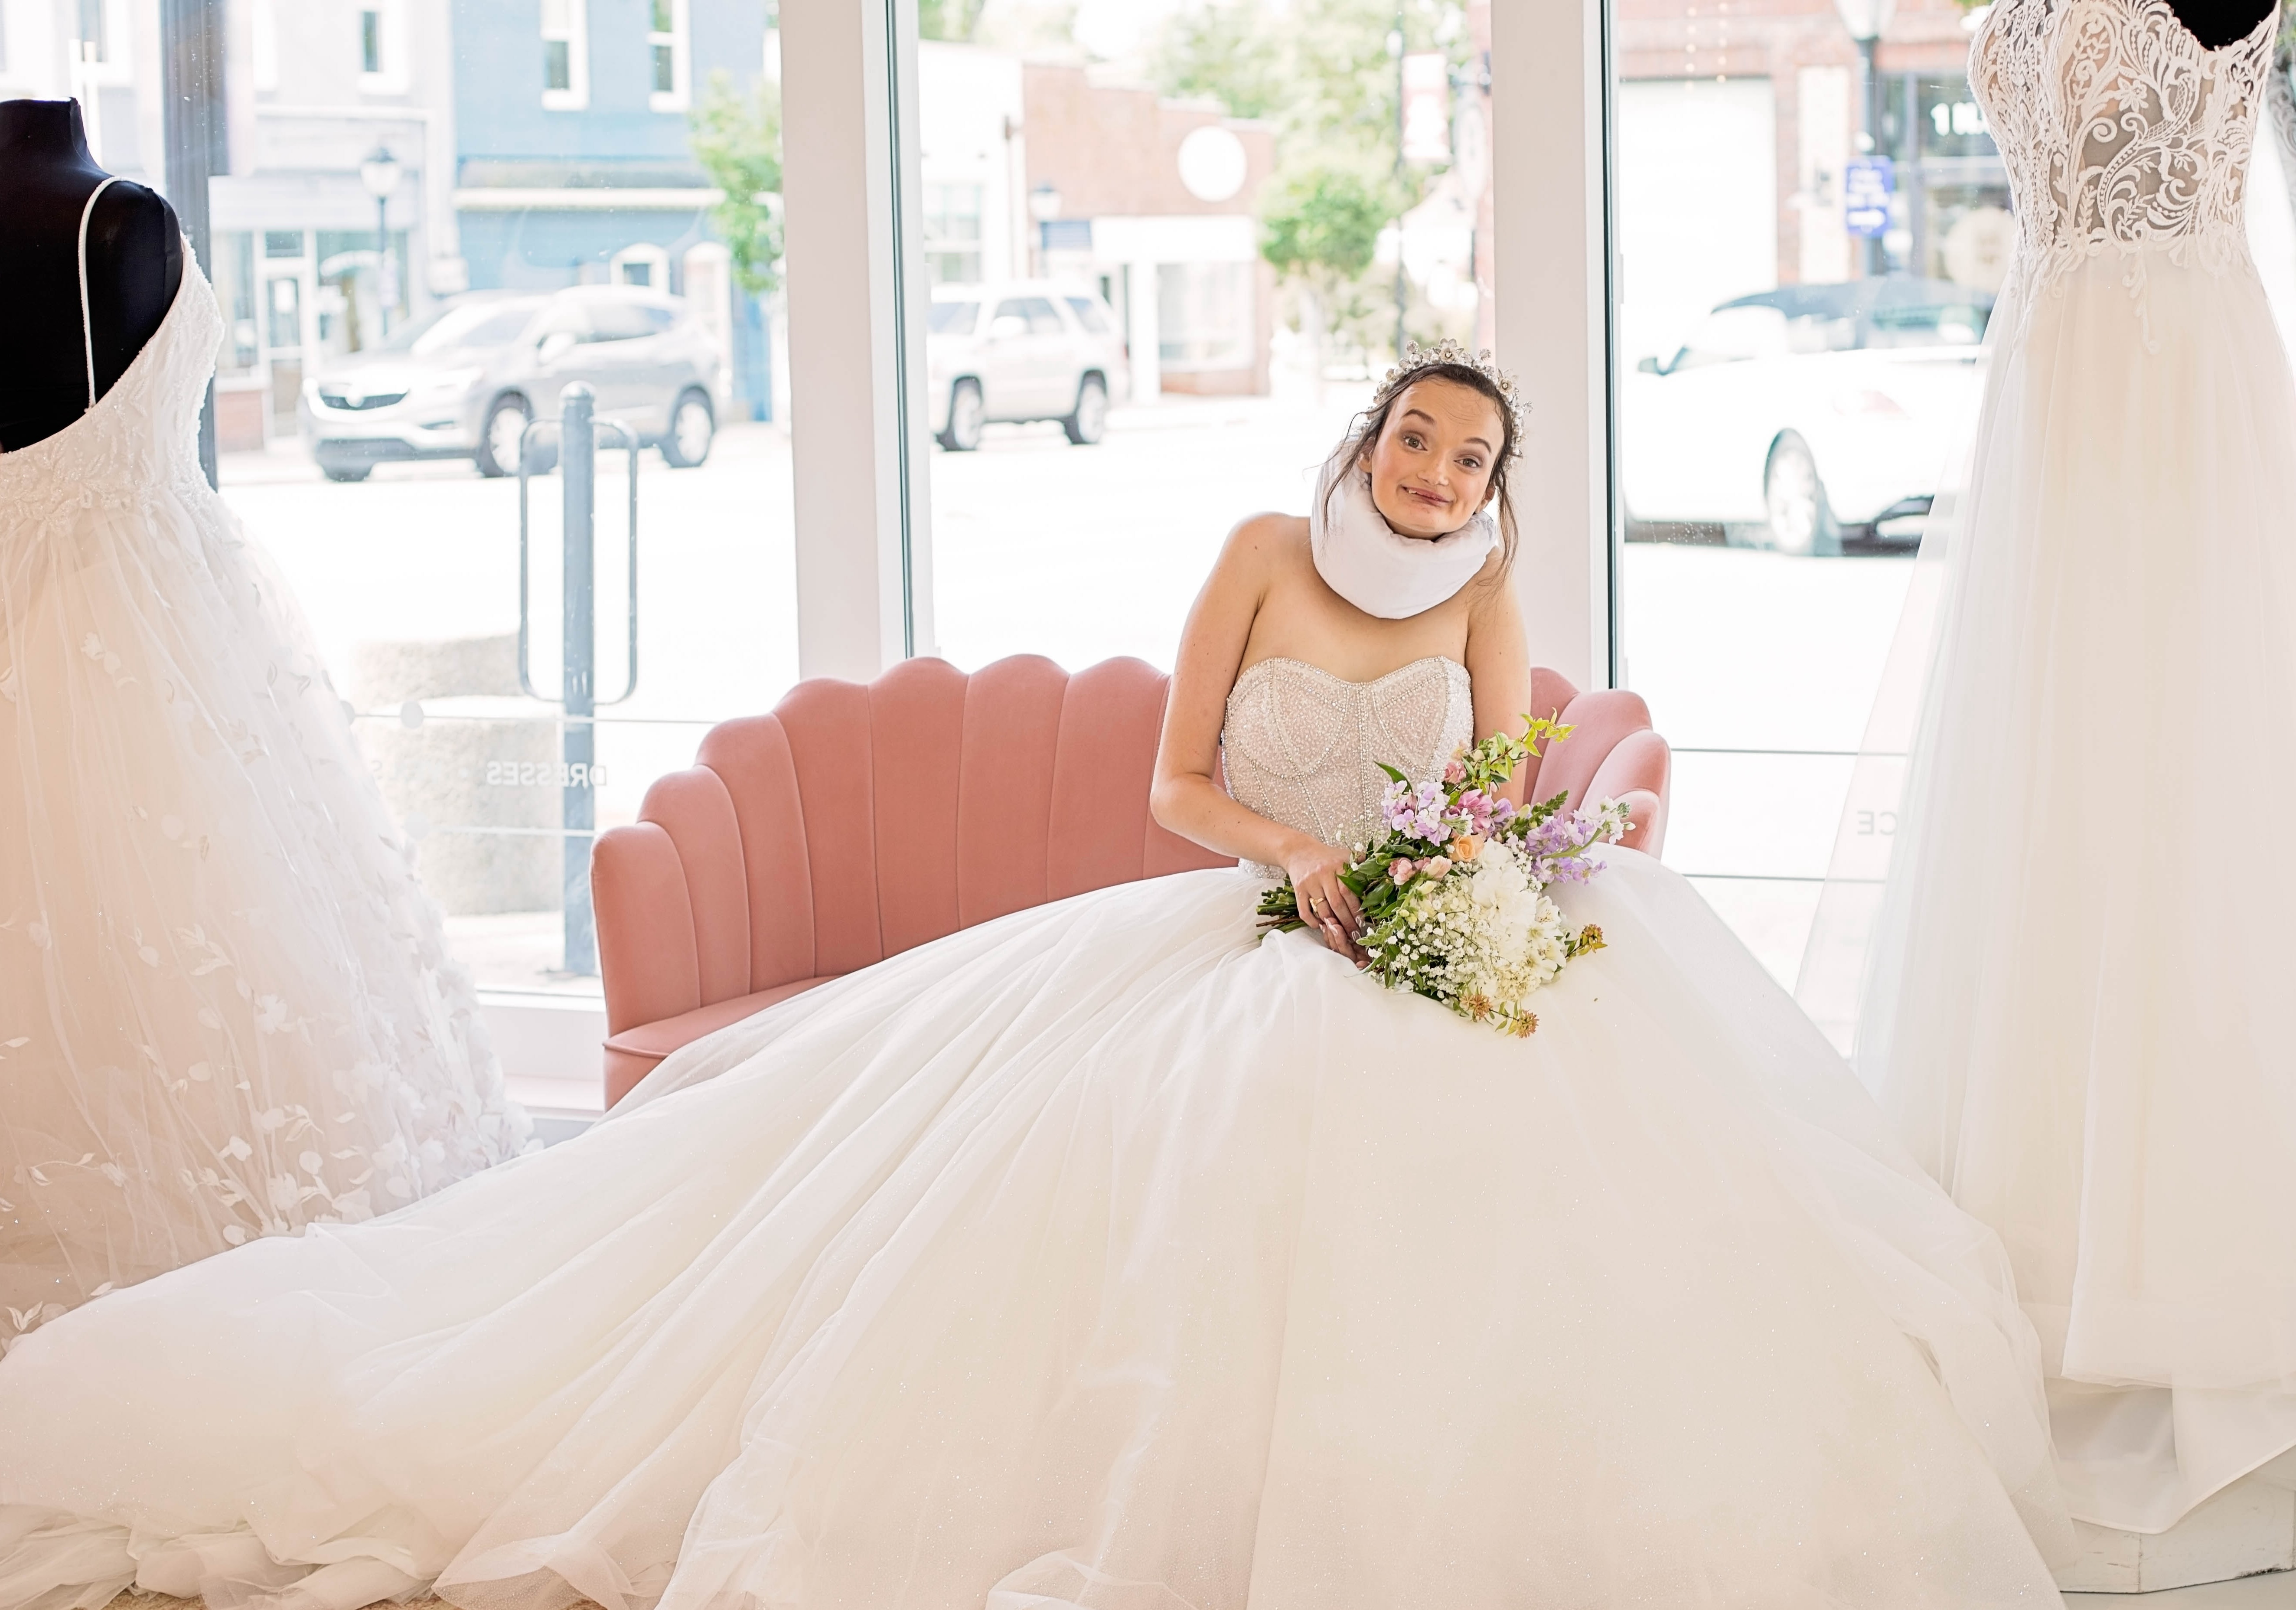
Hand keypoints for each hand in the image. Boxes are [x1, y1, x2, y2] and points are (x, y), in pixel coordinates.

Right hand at [1282, 836, 1364, 962]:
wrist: (1299, 851)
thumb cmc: (1327, 857)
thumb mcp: (1345, 855)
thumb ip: (1361, 863)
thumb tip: (1381, 873)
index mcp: (1338, 865)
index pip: (1349, 891)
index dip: (1356, 908)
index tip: (1363, 922)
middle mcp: (1323, 873)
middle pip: (1336, 903)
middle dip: (1347, 921)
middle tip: (1355, 934)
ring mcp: (1309, 882)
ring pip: (1322, 909)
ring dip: (1332, 924)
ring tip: (1341, 934)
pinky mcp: (1298, 889)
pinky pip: (1304, 910)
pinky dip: (1312, 921)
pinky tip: (1321, 927)